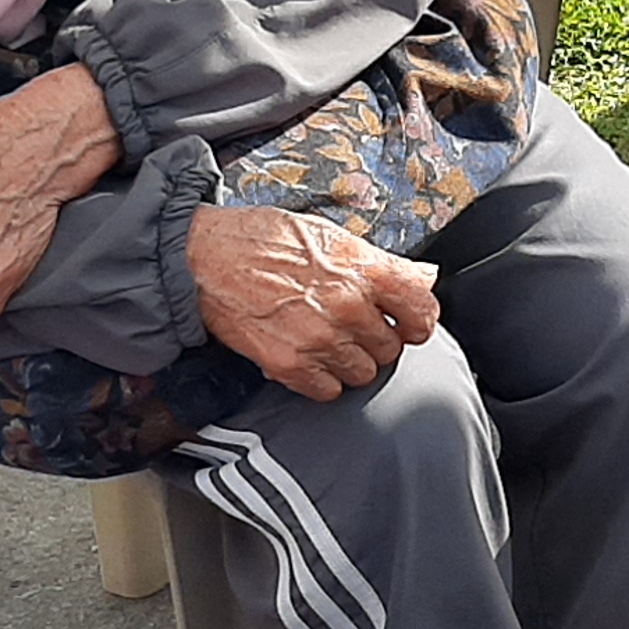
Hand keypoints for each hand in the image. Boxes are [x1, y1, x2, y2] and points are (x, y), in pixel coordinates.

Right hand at [186, 207, 441, 400]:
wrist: (205, 258)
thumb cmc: (262, 240)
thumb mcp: (330, 237)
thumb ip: (381, 263)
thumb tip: (423, 276)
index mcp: (363, 270)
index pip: (422, 310)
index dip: (417, 321)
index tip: (407, 324)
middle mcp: (347, 306)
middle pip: (391, 349)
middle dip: (374, 341)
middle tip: (349, 327)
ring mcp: (320, 339)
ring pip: (363, 374)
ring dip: (349, 363)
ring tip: (324, 340)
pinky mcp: (290, 365)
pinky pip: (329, 391)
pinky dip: (321, 380)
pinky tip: (305, 355)